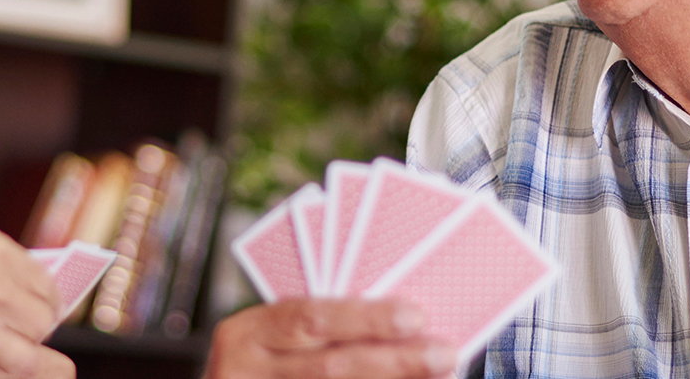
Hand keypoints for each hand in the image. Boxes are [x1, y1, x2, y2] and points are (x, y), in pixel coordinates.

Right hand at [204, 299, 453, 378]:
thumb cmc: (262, 360)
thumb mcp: (272, 337)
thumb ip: (319, 329)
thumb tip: (402, 321)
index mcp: (246, 333)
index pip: (308, 319)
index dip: (364, 318)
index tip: (416, 315)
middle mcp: (245, 371)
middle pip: (330, 366)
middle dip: (394, 360)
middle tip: (444, 352)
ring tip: (437, 374)